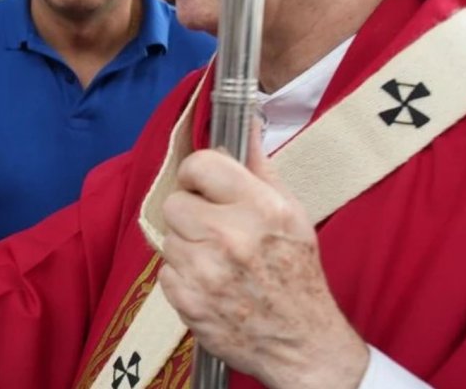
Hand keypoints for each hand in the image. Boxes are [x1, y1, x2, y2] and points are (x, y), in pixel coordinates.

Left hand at [160, 123, 368, 388]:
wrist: (300, 340)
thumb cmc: (297, 272)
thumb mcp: (291, 212)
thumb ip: (261, 167)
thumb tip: (248, 125)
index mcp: (259, 207)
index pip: (200, 165)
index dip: (196, 173)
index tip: (201, 184)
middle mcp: (229, 236)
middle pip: (174, 203)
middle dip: (190, 213)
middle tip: (212, 227)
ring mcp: (205, 271)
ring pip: (168, 237)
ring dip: (187, 245)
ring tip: (216, 258)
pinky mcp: (187, 301)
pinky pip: (165, 271)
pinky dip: (182, 276)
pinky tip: (209, 282)